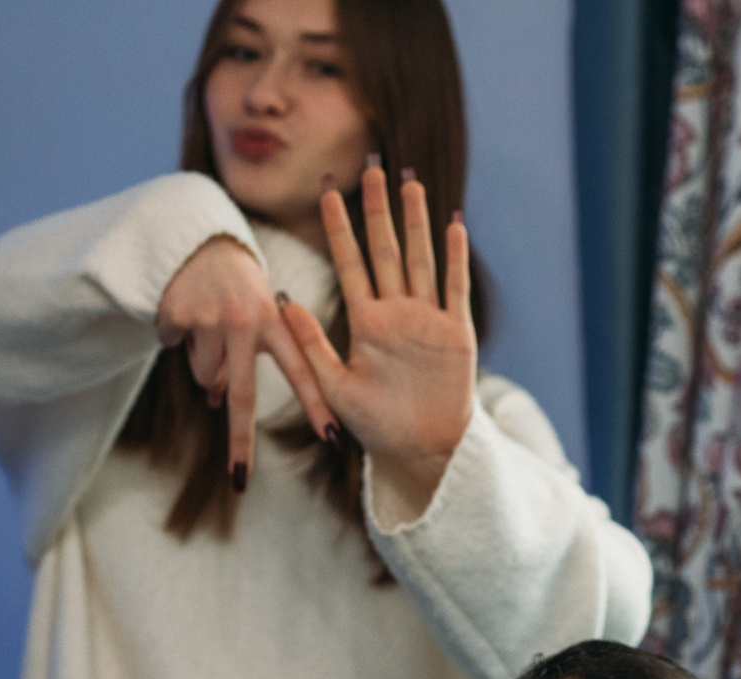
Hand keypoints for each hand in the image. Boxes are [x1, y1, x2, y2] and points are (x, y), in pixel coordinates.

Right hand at [154, 234, 337, 490]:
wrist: (196, 238)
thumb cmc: (236, 286)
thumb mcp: (256, 314)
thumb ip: (247, 357)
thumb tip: (217, 400)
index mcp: (275, 323)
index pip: (303, 373)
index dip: (319, 407)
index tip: (335, 440)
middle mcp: (245, 323)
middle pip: (243, 396)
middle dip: (240, 441)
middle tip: (241, 478)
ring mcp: (210, 320)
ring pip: (205, 377)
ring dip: (205, 367)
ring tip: (209, 328)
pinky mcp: (177, 315)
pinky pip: (174, 349)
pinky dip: (176, 339)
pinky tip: (184, 312)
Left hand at [281, 162, 477, 519]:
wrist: (421, 451)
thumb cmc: (377, 426)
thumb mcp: (335, 387)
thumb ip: (311, 345)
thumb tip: (285, 300)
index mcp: (365, 322)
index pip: (349, 263)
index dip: (338, 227)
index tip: (326, 189)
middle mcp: (396, 312)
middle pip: (385, 249)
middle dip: (378, 208)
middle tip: (371, 165)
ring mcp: (428, 319)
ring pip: (419, 258)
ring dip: (416, 221)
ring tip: (410, 182)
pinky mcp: (456, 333)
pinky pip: (454, 287)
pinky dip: (454, 257)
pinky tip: (452, 224)